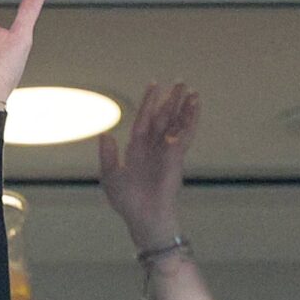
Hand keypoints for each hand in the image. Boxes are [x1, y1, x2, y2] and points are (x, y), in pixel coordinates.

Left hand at [97, 82, 198, 247]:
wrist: (143, 218)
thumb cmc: (127, 202)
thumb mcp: (110, 176)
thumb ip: (107, 155)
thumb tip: (105, 134)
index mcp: (137, 149)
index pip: (145, 119)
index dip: (149, 102)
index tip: (155, 84)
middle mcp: (154, 148)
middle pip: (165, 118)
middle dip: (173, 100)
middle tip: (182, 82)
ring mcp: (167, 153)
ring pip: (177, 125)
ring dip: (186, 109)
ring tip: (194, 93)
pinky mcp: (176, 159)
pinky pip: (183, 137)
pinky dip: (188, 123)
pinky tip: (194, 110)